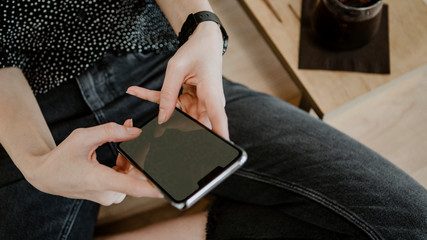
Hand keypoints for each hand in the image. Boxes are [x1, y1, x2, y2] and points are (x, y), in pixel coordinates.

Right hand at [26, 120, 161, 205]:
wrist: (46, 176)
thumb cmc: (62, 157)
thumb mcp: (83, 137)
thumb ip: (111, 131)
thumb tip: (136, 131)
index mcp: (100, 180)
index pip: (132, 187)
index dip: (153, 188)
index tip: (168, 188)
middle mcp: (107, 192)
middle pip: (136, 175)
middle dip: (140, 154)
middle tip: (135, 133)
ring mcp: (109, 195)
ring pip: (132, 176)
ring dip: (132, 158)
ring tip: (125, 136)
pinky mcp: (110, 194)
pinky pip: (126, 178)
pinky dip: (126, 164)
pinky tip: (121, 150)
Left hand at [127, 22, 228, 138]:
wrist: (203, 42)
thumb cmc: (195, 52)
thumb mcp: (176, 69)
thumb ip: (168, 95)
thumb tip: (162, 119)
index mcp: (211, 94)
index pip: (218, 120)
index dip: (219, 138)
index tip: (218, 151)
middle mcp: (208, 103)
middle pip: (192, 124)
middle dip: (173, 124)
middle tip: (155, 121)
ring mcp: (200, 103)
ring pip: (179, 116)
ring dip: (161, 107)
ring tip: (137, 90)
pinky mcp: (191, 101)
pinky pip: (172, 104)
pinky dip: (154, 97)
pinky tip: (135, 90)